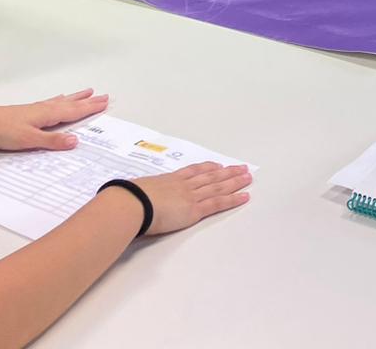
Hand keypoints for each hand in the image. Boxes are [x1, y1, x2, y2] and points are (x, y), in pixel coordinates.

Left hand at [0, 89, 109, 151]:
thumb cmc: (2, 131)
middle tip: (102, 95)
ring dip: (74, 99)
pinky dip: (58, 101)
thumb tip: (75, 141)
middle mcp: (43, 109)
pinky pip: (50, 103)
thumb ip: (52, 140)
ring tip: (86, 93)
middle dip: (86, 101)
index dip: (90, 107)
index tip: (105, 102)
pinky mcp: (26, 113)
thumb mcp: (29, 139)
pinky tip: (56, 100)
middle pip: (70, 104)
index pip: (74, 111)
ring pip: (60, 102)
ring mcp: (34, 110)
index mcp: (47, 114)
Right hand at [132, 162, 252, 235]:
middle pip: (211, 176)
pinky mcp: (195, 209)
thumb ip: (138, 194)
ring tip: (248, 177)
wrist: (132, 203)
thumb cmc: (127, 199)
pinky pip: (218, 203)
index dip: (207, 168)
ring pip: (218, 187)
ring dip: (235, 182)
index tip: (217, 165)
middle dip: (228, 172)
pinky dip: (233, 199)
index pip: (193, 171)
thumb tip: (127, 198)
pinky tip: (244, 196)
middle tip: (242, 168)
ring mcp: (191, 196)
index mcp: (169, 180)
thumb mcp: (134, 192)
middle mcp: (183, 185)